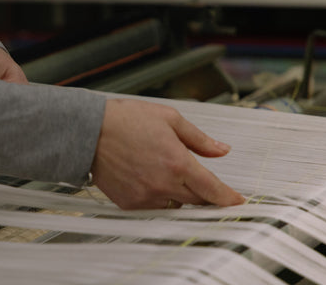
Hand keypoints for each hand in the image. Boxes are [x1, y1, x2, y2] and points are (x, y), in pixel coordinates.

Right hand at [91, 98, 243, 209]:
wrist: (88, 132)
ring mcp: (146, 196)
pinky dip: (156, 195)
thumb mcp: (169, 119)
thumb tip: (222, 150)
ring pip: (174, 204)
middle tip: (198, 180)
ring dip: (178, 193)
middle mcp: (164, 184)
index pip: (213, 190)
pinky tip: (146, 177)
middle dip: (202, 193)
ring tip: (162, 171)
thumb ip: (199, 139)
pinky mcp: (130, 203)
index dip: (228, 198)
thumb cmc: (126, 120)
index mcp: (178, 163)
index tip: (237, 201)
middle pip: (196, 201)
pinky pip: (153, 206)